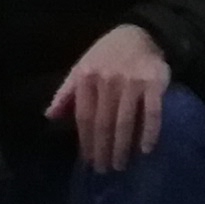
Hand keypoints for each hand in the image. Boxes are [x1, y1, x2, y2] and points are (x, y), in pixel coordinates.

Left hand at [48, 23, 169, 172]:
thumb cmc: (107, 55)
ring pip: (125, 121)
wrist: (141, 33)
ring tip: (121, 165)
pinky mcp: (154, 83)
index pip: (84, 116)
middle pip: (104, 122)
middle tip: (105, 170)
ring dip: (123, 147)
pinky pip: (153, 112)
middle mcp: (108, 80)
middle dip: (103, 149)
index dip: (86, 141)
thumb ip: (66, 93)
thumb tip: (49, 116)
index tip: (89, 161)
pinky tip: (146, 149)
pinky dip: (150, 132)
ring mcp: (132, 82)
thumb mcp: (81, 68)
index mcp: (86, 77)